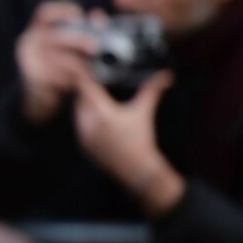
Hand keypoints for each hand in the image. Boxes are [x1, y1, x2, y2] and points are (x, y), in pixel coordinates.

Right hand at [16, 1, 96, 124]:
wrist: (37, 98)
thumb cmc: (56, 68)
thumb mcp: (67, 48)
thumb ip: (82, 31)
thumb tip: (98, 14)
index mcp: (37, 31)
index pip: (44, 14)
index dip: (61, 11)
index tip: (78, 14)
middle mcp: (28, 42)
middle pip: (55, 35)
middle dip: (77, 40)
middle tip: (95, 47)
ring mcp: (28, 61)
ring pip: (56, 58)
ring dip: (76, 64)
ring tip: (90, 70)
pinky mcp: (32, 79)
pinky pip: (54, 77)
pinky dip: (68, 80)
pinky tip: (77, 83)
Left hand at [74, 70, 185, 214]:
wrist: (138, 169)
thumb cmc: (141, 142)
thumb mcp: (144, 111)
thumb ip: (152, 90)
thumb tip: (164, 76)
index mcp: (101, 111)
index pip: (85, 86)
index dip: (87, 77)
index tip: (92, 73)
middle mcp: (88, 123)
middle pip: (80, 98)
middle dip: (88, 92)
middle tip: (99, 88)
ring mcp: (83, 135)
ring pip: (78, 112)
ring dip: (86, 106)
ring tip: (100, 104)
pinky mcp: (83, 144)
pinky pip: (79, 126)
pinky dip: (85, 121)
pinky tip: (98, 121)